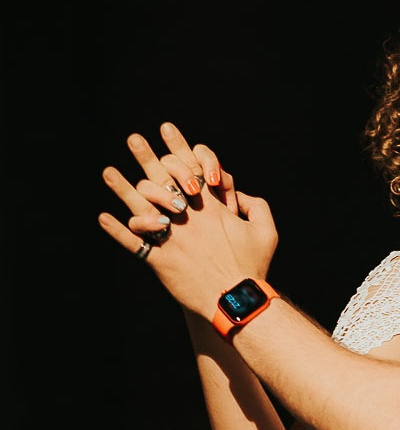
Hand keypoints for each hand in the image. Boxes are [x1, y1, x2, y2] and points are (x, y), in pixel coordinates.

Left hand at [98, 123, 278, 313]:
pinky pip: (133, 243)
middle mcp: (187, 218)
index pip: (192, 170)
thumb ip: (257, 207)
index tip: (167, 129)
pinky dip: (117, 230)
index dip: (179, 148)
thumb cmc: (254, 267)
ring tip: (107, 172)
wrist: (237, 300)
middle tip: (134, 138)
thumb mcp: (266, 232)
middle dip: (147, 156)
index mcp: (211, 209)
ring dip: (122, 189)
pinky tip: (102, 217)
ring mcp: (171, 239)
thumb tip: (242, 195)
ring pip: (141, 207)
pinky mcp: (160, 261)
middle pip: (162, 180)